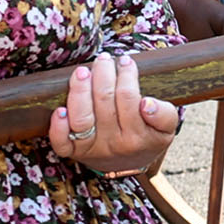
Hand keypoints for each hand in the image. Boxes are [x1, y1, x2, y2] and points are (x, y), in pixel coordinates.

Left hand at [48, 52, 180, 177]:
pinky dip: (57, 127)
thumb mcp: (165, 129)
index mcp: (137, 137)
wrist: (129, 164)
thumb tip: (147, 103)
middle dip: (103, 74)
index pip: (128, 98)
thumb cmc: (147, 137)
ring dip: (79, 90)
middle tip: (104, 59)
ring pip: (81, 118)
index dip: (126, 75)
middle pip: (104, 102)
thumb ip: (165, 115)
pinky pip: (61, 142)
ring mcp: (91, 148)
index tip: (125, 61)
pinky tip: (60, 109)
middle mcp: (113, 144)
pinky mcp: (73, 152)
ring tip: (83, 71)